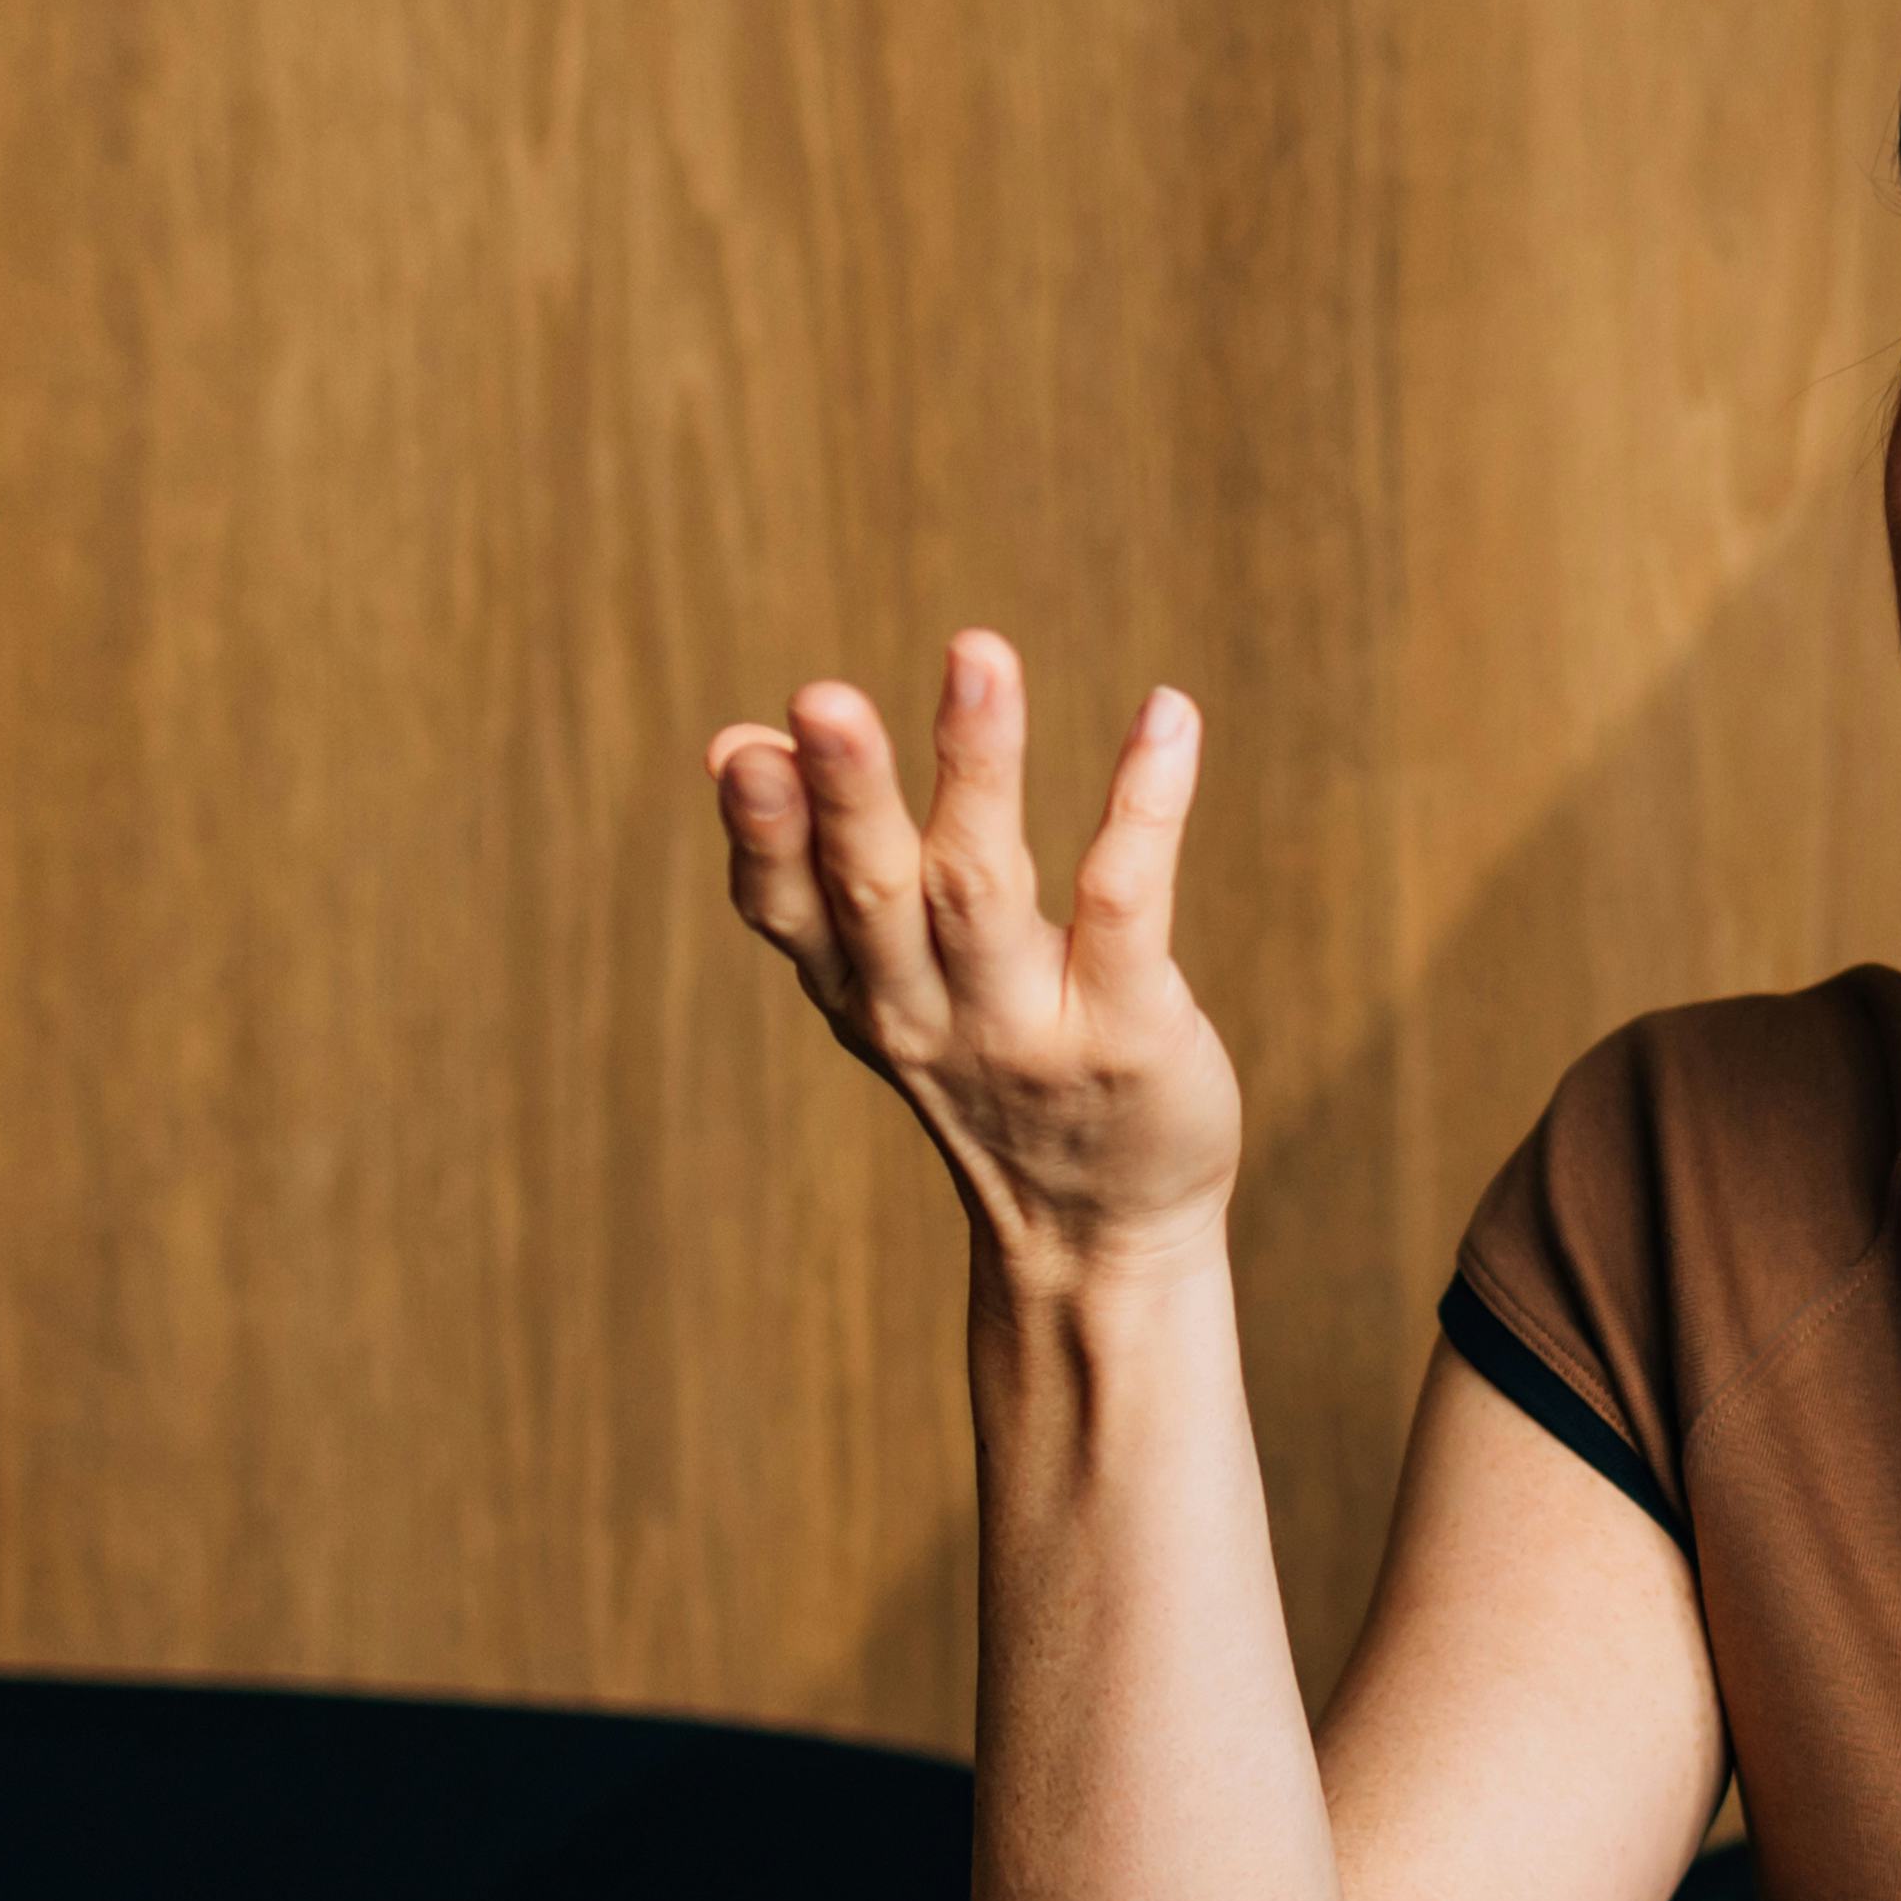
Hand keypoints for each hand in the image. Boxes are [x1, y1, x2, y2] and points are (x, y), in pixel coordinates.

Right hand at [711, 631, 1238, 1281]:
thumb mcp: (884, 992)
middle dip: (848, 795)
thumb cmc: (991, 1080)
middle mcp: (931, 1013)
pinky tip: (1166, 715)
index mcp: (861, 995)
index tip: (739, 748)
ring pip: (987, 887)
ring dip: (977, 769)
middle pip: (876, 892)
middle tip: (822, 698)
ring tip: (977, 657)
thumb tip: (734, 743)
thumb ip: (821, 880)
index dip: (762, 835)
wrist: (1100, 1244)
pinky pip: (1128, 902)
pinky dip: (1144, 802)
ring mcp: (1030, 1027)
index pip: (789, 911)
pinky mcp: (1129, 1031)